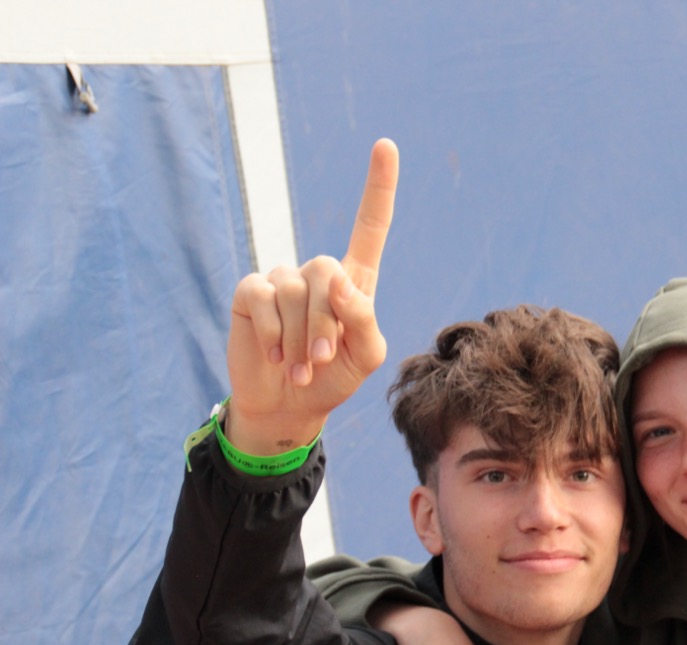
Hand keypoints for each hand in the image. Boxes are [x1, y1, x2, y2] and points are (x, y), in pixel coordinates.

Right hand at [225, 139, 398, 453]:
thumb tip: (340, 280)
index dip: (378, 187)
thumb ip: (362, 319)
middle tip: (322, 359)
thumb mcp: (364, 356)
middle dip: (326, 322)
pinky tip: (276, 355)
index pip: (370, 226)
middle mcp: (317, 274)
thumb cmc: (333, 378)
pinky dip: (273, 332)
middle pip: (326, 271)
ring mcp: (281, 279)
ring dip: (301, 337)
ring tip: (300, 366)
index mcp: (354, 282)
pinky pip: (262, 298)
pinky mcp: (250, 292)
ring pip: (294, 292)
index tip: (385, 145)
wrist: (290, 405)